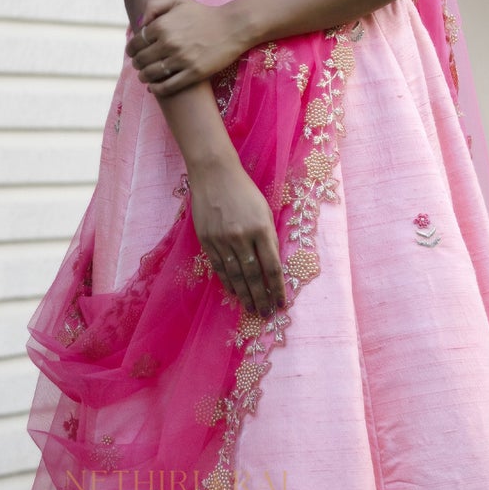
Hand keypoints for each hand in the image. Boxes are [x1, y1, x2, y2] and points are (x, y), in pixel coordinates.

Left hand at [127, 0, 247, 95]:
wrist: (233, 26)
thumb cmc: (203, 14)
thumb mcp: (178, 1)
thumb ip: (154, 7)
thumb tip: (140, 25)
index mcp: (162, 25)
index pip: (136, 43)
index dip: (132, 50)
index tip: (133, 54)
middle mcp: (169, 42)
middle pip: (141, 60)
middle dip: (137, 64)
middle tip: (139, 66)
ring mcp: (181, 59)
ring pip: (151, 74)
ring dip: (144, 77)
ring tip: (144, 77)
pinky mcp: (194, 73)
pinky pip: (168, 87)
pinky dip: (157, 89)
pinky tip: (154, 88)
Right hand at [188, 157, 286, 317]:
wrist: (214, 175)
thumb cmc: (245, 191)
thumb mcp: (264, 211)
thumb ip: (269, 237)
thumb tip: (271, 265)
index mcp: (261, 228)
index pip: (272, 267)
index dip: (277, 288)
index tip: (281, 303)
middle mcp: (242, 237)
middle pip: (253, 276)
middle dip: (261, 298)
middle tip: (265, 314)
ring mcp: (222, 240)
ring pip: (235, 275)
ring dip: (244, 295)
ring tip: (251, 309)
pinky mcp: (207, 240)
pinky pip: (218, 267)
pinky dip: (227, 282)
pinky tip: (233, 292)